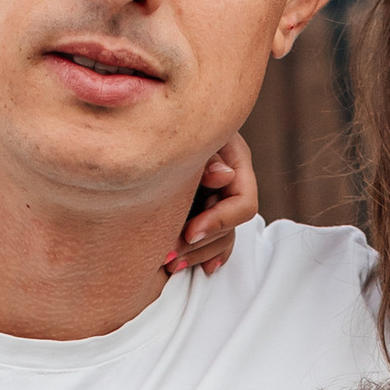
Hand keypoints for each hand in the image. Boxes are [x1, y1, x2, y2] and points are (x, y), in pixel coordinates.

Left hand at [163, 135, 260, 276]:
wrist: (147, 121)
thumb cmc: (167, 123)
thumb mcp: (188, 136)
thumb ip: (205, 156)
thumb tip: (224, 176)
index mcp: (237, 161)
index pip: (243, 203)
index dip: (218, 221)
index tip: (188, 233)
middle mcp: (233, 182)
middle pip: (231, 227)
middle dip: (200, 245)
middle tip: (167, 256)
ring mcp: (221, 198)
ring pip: (223, 238)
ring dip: (198, 255)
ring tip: (169, 264)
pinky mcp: (207, 210)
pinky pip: (217, 242)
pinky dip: (206, 256)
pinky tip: (201, 268)